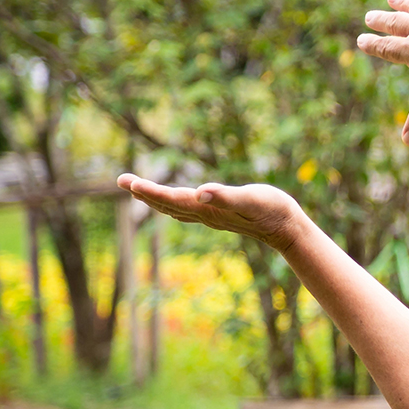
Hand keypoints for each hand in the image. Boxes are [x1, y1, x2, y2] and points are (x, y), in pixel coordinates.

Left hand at [117, 175, 303, 250]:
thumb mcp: (251, 199)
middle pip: (167, 205)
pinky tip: (170, 201)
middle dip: (143, 192)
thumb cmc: (272, 209)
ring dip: (153, 198)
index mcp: (208, 209)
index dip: (150, 191)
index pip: (171, 199)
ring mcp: (210, 216)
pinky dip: (170, 203)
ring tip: (136, 188)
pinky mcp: (218, 214)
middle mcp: (204, 214)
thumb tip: (200, 192)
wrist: (287, 228)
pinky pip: (186, 210)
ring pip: (174, 208)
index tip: (129, 182)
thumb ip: (225, 196)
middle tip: (121, 179)